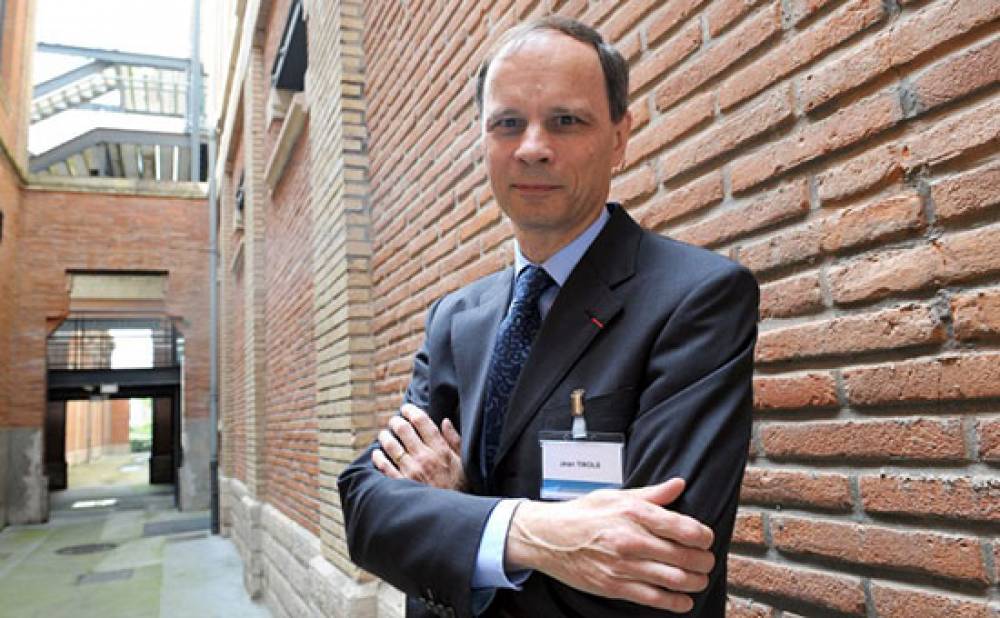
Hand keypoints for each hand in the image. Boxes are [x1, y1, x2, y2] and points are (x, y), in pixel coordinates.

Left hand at [373, 403, 466, 490]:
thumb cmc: (460, 487)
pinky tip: (377, 453)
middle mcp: (424, 457)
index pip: (422, 422)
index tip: (407, 408)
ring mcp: (411, 470)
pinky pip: (385, 467)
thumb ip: (455, 440)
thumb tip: (445, 422)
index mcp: (440, 449)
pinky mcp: (402, 484)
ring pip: (391, 445)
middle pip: (404, 430)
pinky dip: (378, 457)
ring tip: (384, 434)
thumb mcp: (464, 462)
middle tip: (394, 420)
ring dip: (385, 436)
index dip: (412, 411)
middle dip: (396, 421)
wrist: (451, 513)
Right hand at [506, 478, 713, 612]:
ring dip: (695, 582)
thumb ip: (651, 494)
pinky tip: (684, 600)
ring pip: (674, 579)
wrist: (547, 537)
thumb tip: (678, 485)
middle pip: (685, 556)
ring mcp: (623, 566)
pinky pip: (654, 598)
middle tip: (707, 561)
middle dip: (704, 561)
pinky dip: (676, 602)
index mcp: (634, 512)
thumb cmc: (582, 514)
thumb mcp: (615, 496)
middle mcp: (631, 539)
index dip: (704, 536)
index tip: (706, 539)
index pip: (684, 527)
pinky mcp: (615, 586)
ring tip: (699, 579)